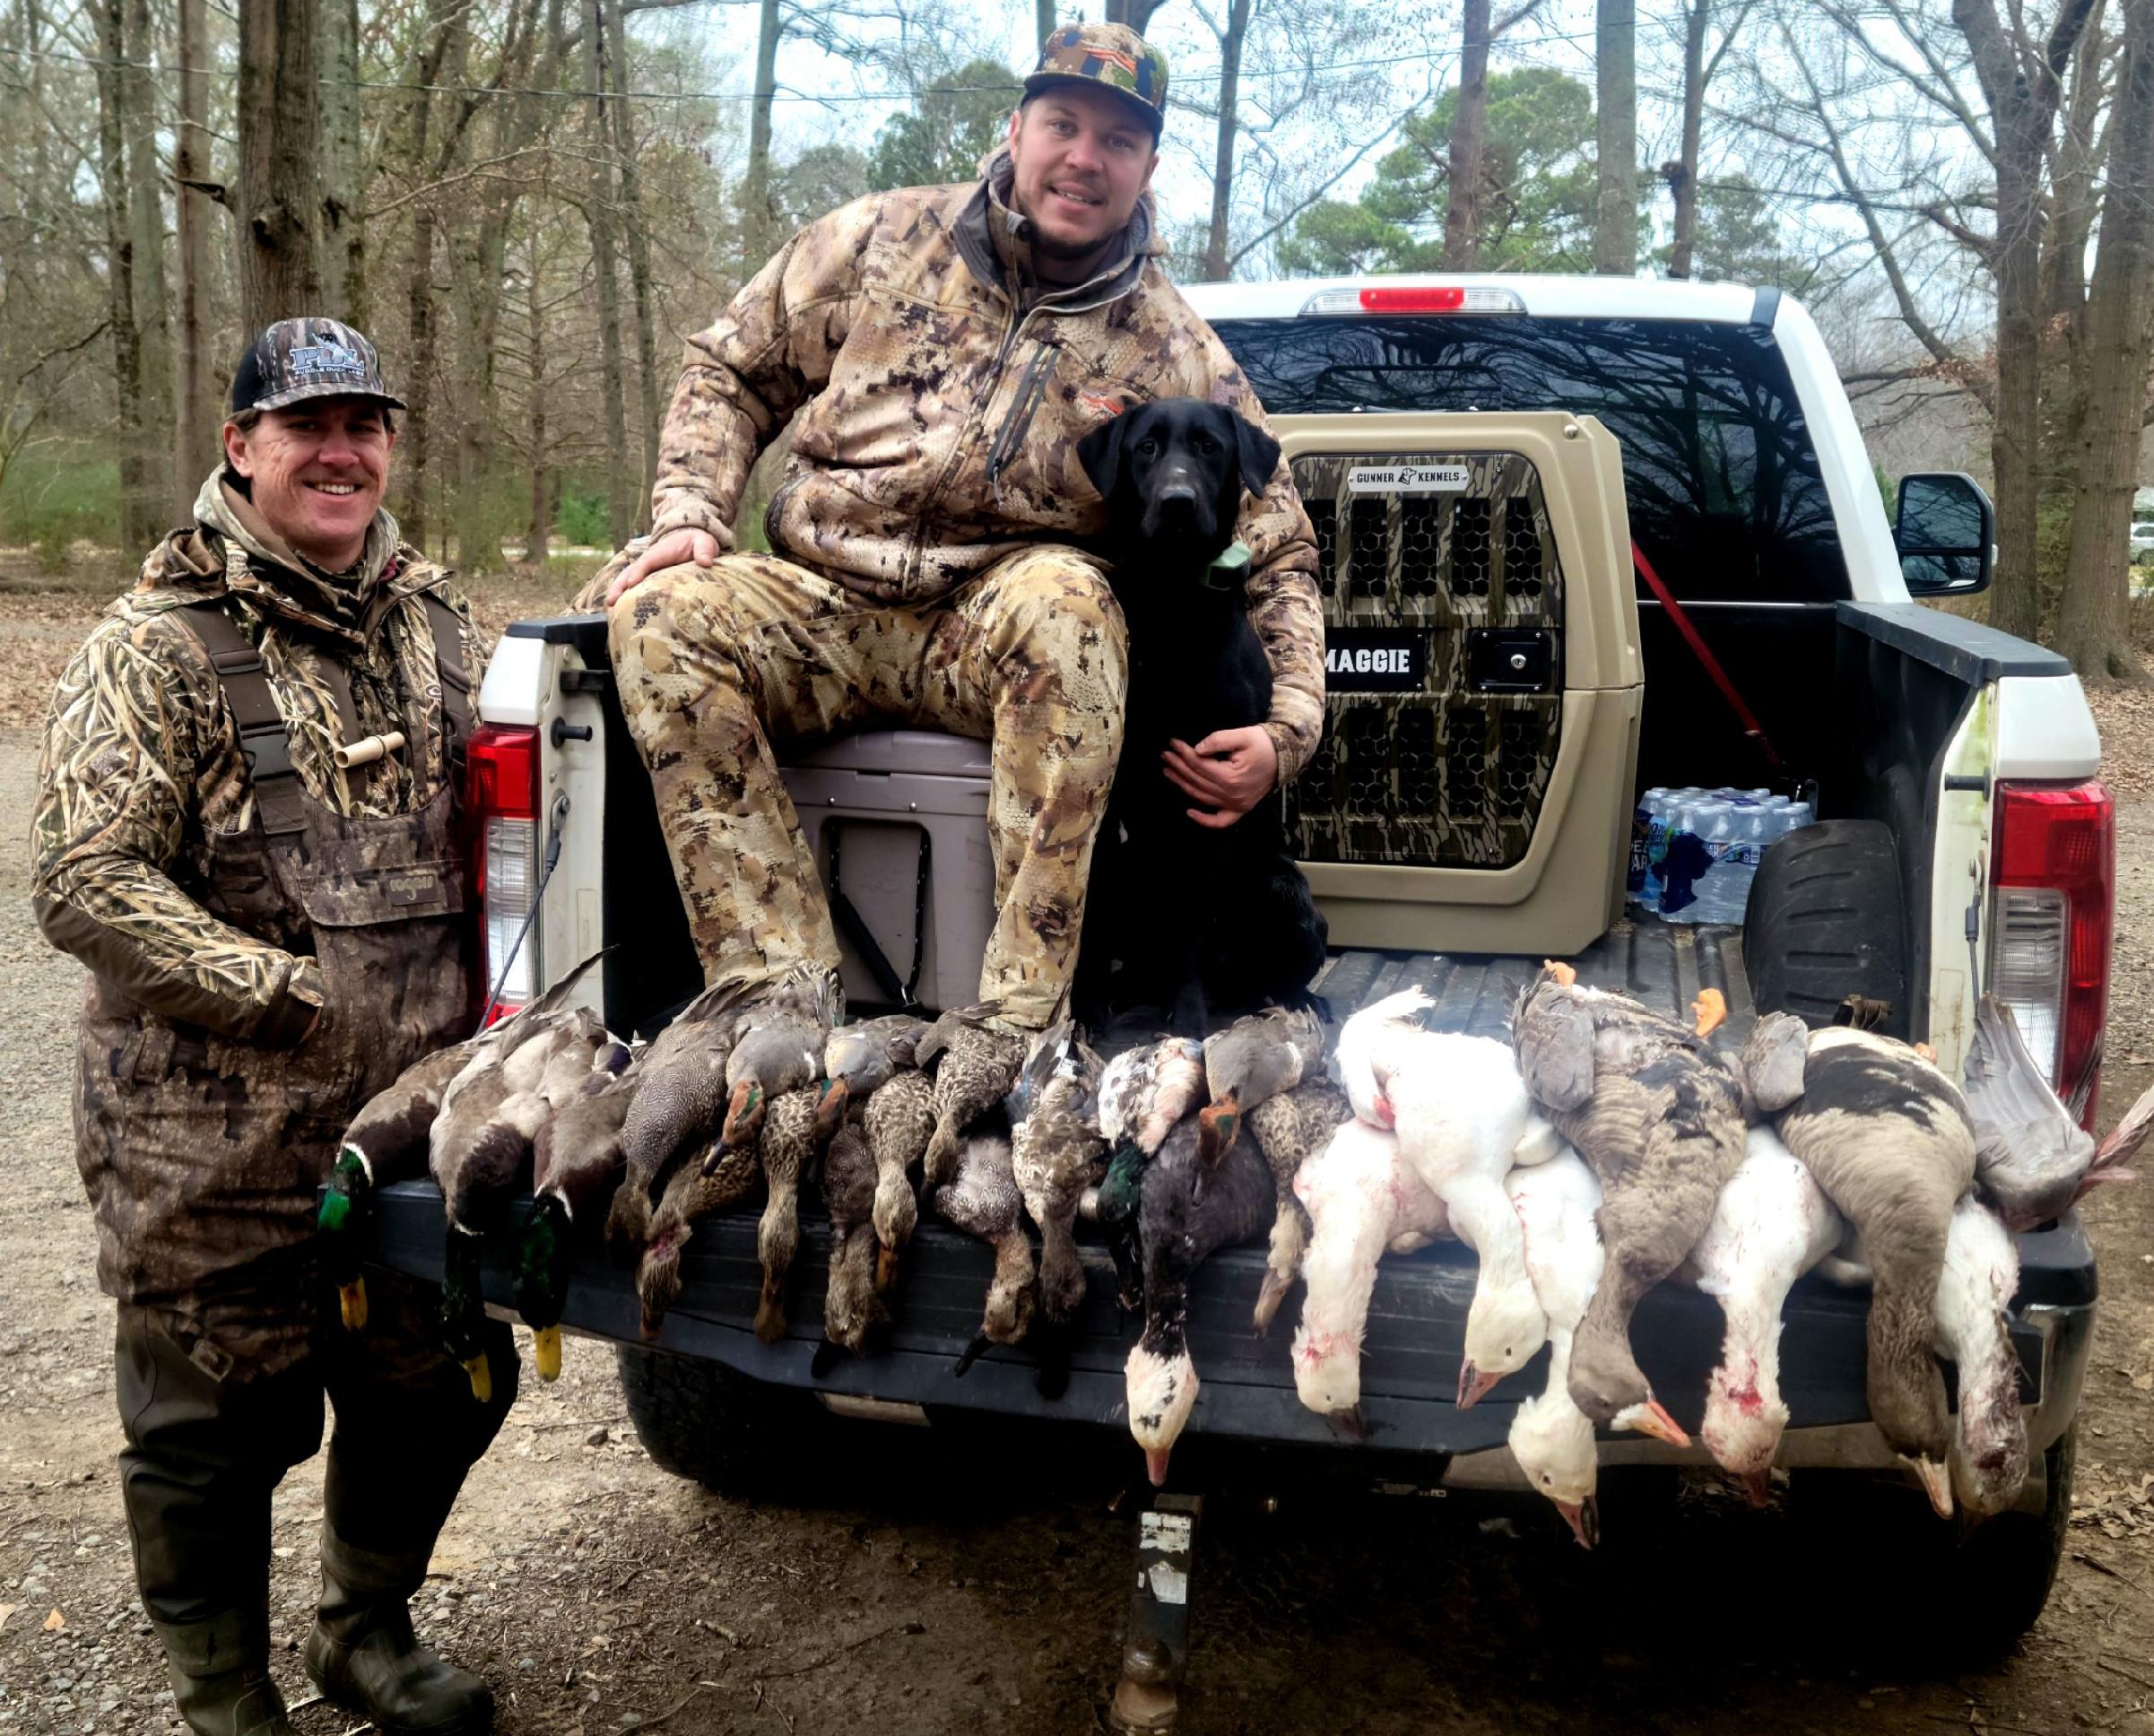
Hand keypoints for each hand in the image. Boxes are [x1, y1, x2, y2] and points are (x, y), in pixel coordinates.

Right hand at [607, 527, 720, 605]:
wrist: (692, 541)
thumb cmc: (697, 543)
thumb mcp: (704, 542)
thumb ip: (704, 549)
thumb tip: (705, 561)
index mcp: (660, 552)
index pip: (646, 562)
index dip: (638, 572)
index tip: (631, 584)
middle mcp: (649, 562)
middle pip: (629, 573)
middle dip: (619, 587)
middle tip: (611, 602)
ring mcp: (647, 572)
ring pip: (627, 582)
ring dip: (617, 595)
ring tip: (610, 612)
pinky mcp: (648, 581)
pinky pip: (634, 589)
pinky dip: (625, 600)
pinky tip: (619, 615)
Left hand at [1161, 726, 1277, 829]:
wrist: (1285, 757)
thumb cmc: (1264, 744)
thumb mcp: (1242, 735)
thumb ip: (1218, 740)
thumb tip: (1197, 749)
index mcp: (1231, 777)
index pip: (1200, 765)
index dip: (1184, 753)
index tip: (1173, 743)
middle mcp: (1231, 795)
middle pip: (1197, 780)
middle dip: (1179, 766)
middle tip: (1165, 755)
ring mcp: (1236, 805)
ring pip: (1202, 797)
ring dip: (1183, 785)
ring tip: (1169, 772)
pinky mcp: (1240, 809)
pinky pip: (1220, 821)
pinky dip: (1204, 820)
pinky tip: (1189, 812)